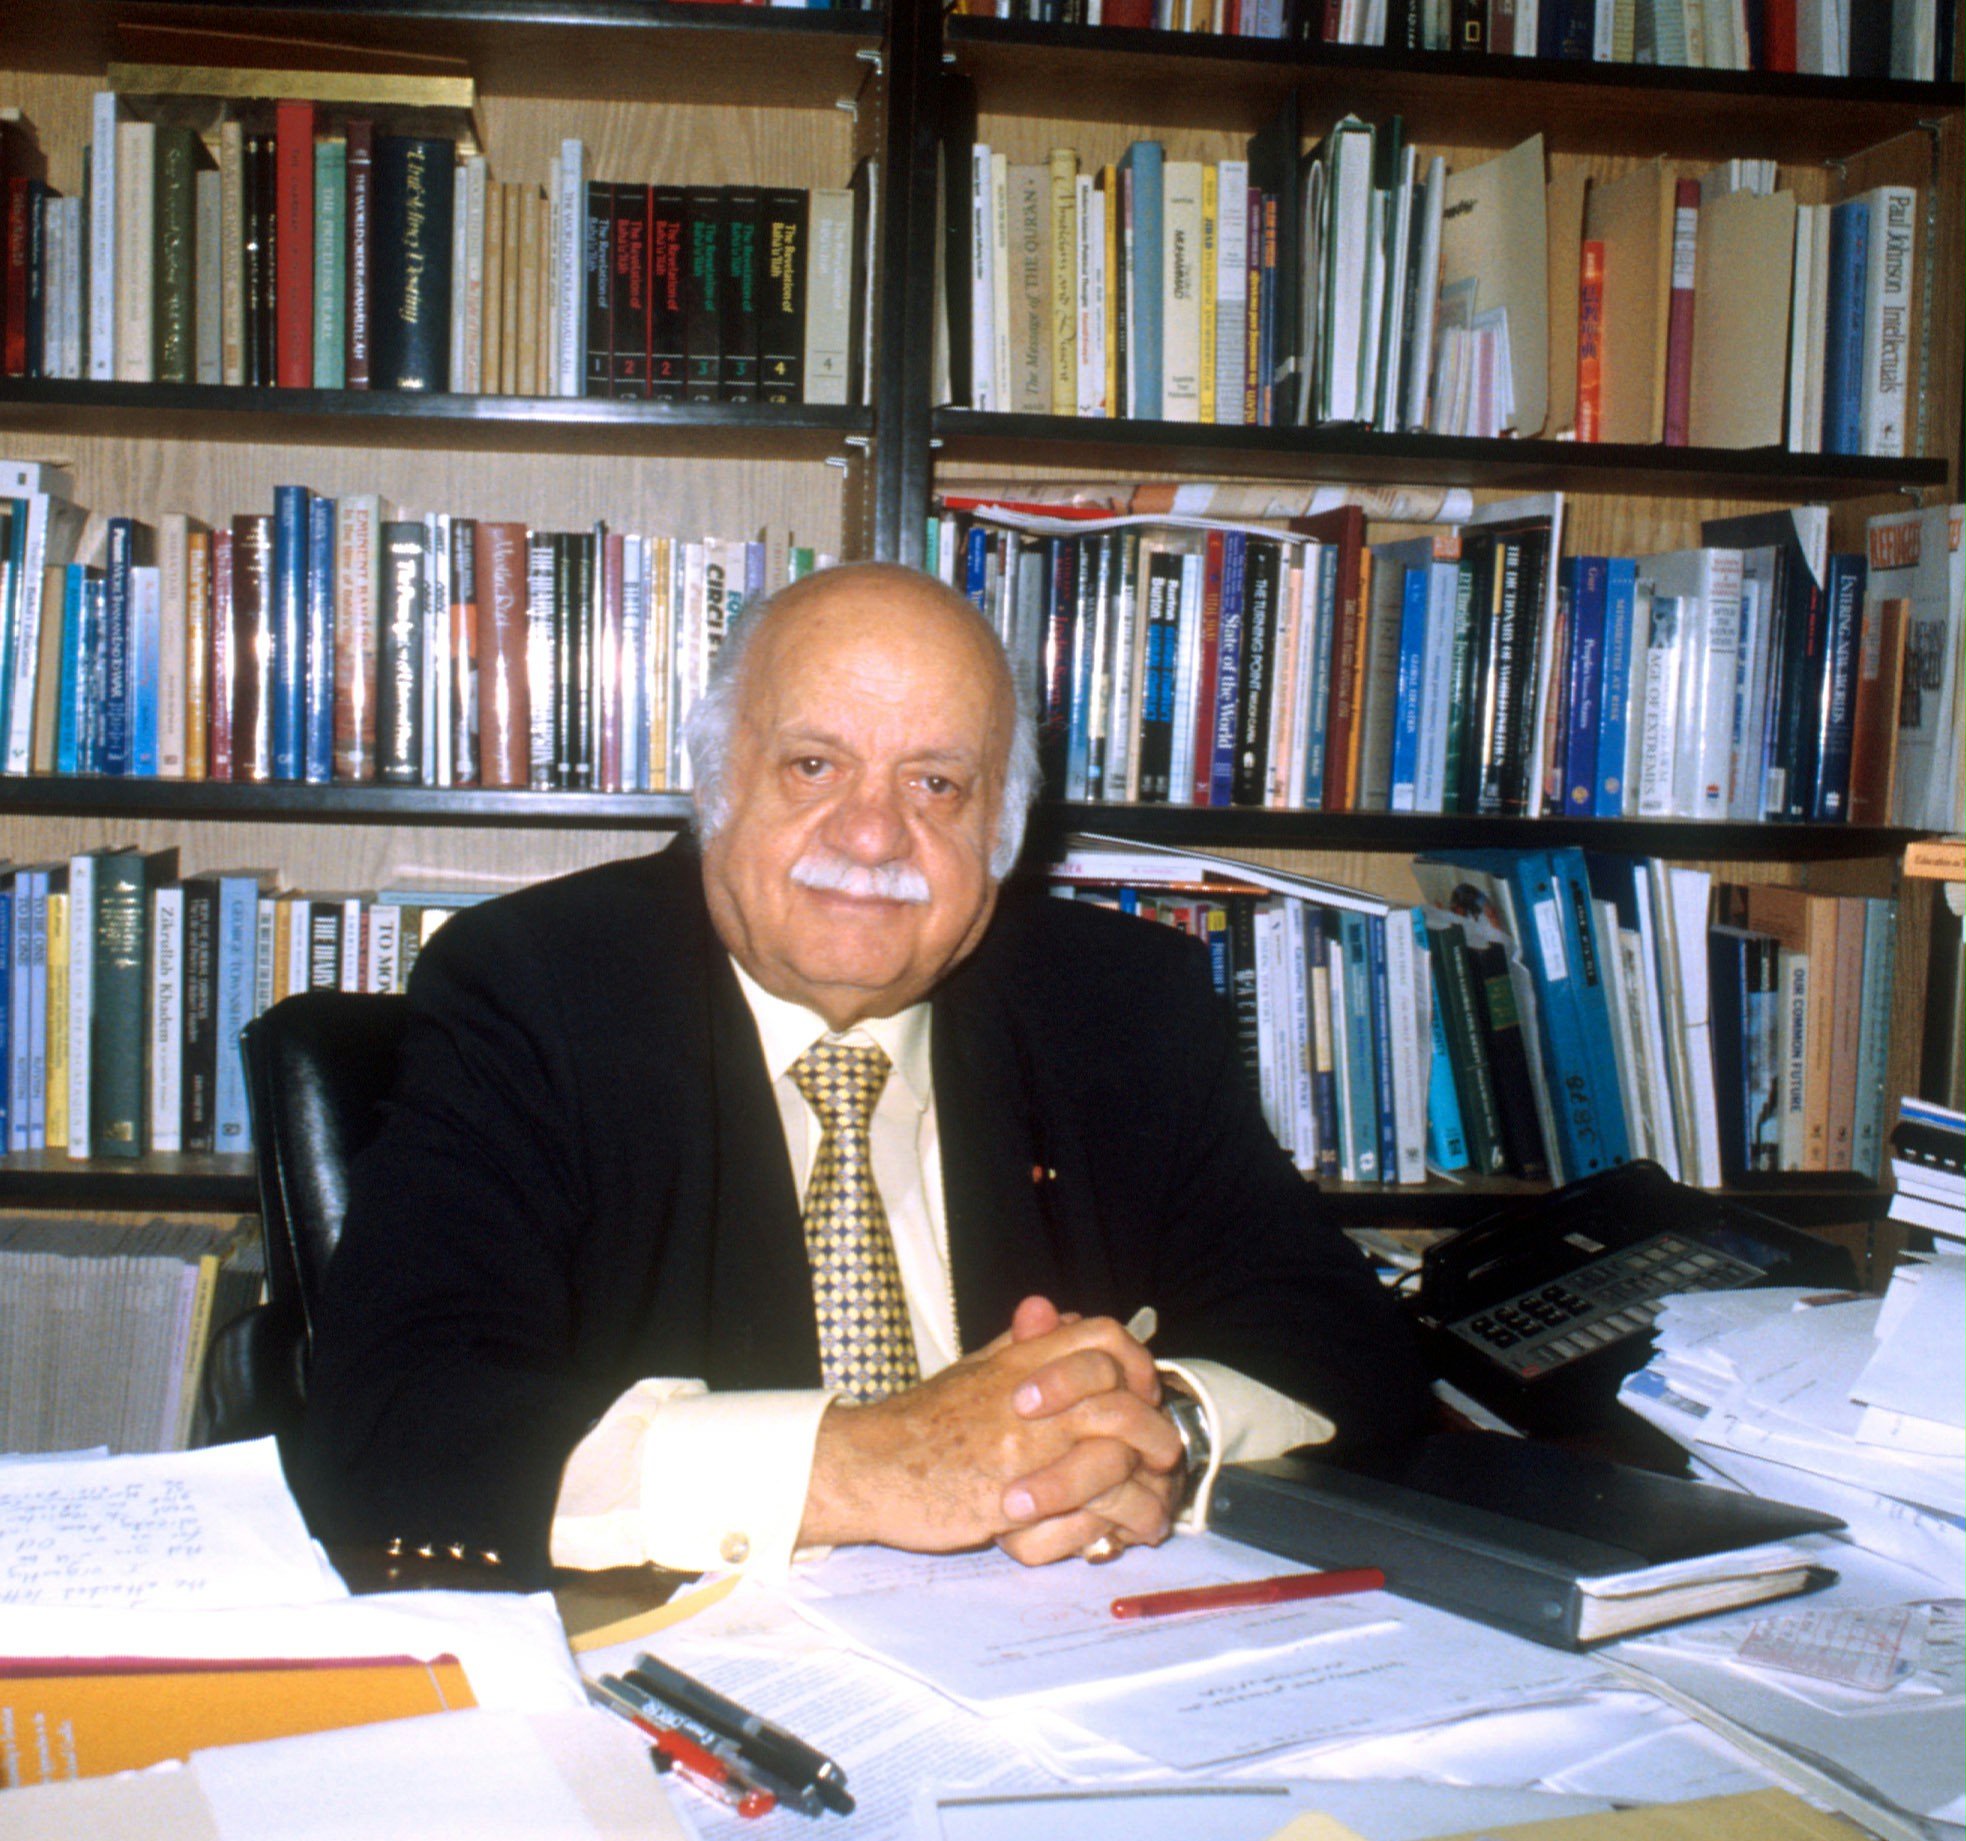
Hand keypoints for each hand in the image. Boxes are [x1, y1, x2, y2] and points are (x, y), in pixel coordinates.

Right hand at [799, 1303, 1181, 1555]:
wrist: (870, 1466)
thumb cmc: (920, 1423)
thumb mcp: (972, 1371)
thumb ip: (1020, 1346)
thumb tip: (1058, 1315)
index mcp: (1021, 1361)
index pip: (1102, 1338)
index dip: (1135, 1362)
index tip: (1142, 1392)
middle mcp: (1029, 1398)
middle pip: (1123, 1400)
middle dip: (1156, 1433)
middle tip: (1164, 1458)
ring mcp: (1024, 1448)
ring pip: (1115, 1460)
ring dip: (1146, 1492)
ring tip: (1154, 1516)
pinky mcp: (1014, 1499)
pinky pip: (1085, 1511)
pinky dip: (1112, 1525)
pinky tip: (1117, 1537)